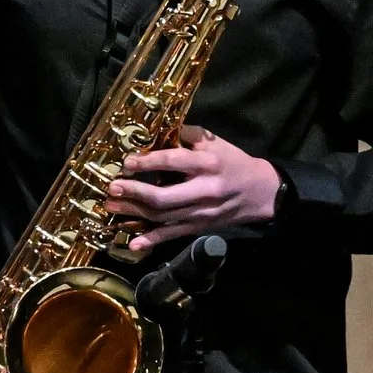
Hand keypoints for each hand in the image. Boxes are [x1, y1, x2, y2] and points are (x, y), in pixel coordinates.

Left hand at [106, 125, 282, 253]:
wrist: (260, 192)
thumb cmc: (233, 162)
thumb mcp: (216, 142)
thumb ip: (188, 135)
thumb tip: (159, 130)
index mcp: (208, 164)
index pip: (174, 162)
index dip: (149, 162)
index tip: (127, 162)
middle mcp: (204, 190)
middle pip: (165, 196)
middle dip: (135, 192)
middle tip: (113, 187)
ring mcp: (201, 212)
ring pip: (163, 217)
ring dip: (135, 212)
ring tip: (112, 205)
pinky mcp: (199, 227)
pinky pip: (172, 235)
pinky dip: (152, 241)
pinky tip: (133, 243)